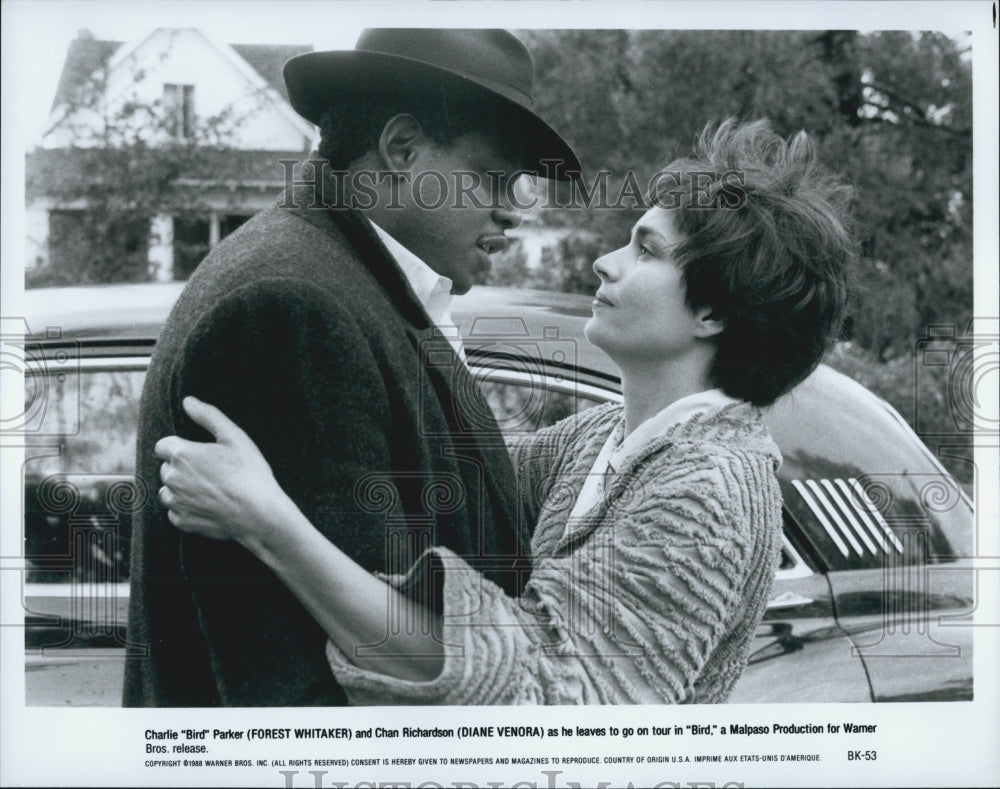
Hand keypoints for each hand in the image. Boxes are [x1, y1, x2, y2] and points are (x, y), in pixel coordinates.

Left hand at [155, 396, 285, 545]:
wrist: (259, 514)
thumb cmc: (250, 473)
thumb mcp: (235, 437)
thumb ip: (208, 416)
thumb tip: (188, 401)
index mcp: (182, 454)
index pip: (163, 445)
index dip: (181, 447)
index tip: (199, 453)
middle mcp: (172, 478)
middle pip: (167, 468)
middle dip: (182, 467)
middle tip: (211, 471)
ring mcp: (176, 502)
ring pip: (168, 491)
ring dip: (181, 488)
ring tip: (209, 488)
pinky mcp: (182, 522)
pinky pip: (175, 511)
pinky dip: (187, 508)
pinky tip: (208, 504)